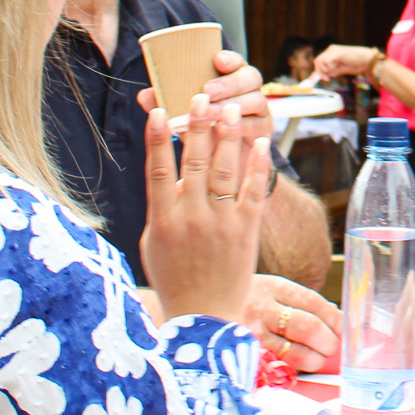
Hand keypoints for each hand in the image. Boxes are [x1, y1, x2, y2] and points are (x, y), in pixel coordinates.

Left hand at [137, 50, 271, 146]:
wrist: (222, 169)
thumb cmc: (203, 134)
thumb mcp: (186, 118)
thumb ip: (169, 105)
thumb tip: (144, 95)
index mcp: (231, 81)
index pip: (236, 63)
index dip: (230, 59)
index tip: (217, 59)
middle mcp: (249, 92)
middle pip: (250, 78)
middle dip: (229, 82)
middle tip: (208, 90)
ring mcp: (260, 112)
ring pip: (255, 100)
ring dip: (232, 105)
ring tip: (211, 114)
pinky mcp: (263, 133)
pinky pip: (257, 126)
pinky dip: (241, 127)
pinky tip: (225, 131)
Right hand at [140, 94, 267, 326]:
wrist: (205, 318)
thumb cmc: (174, 280)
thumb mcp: (154, 244)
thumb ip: (161, 208)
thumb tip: (166, 174)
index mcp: (163, 221)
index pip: (159, 171)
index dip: (158, 139)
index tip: (159, 110)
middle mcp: (192, 218)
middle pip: (194, 162)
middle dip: (198, 125)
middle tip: (201, 96)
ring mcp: (222, 223)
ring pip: (224, 170)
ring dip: (228, 136)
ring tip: (231, 109)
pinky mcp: (247, 230)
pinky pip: (253, 190)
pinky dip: (258, 165)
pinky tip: (260, 143)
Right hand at [245, 275, 340, 369]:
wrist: (197, 307)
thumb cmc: (241, 301)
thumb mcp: (267, 290)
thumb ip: (297, 301)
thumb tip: (334, 317)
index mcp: (271, 287)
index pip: (312, 302)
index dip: (333, 319)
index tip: (342, 328)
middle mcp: (259, 309)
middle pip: (305, 326)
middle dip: (326, 340)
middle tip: (331, 347)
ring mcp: (248, 335)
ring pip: (291, 352)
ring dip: (312, 360)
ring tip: (317, 360)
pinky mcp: (240, 357)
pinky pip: (271, 368)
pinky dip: (288, 370)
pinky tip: (294, 369)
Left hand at [311, 44, 377, 80]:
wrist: (367, 60)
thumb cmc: (357, 64)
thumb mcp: (341, 69)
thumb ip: (332, 71)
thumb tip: (323, 76)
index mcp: (332, 52)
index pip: (319, 61)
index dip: (317, 71)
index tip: (312, 80)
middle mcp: (331, 49)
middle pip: (317, 61)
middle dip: (320, 72)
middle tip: (327, 79)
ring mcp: (333, 50)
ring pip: (320, 62)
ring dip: (326, 70)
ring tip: (336, 71)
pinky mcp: (336, 53)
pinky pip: (326, 62)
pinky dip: (330, 68)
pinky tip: (338, 67)